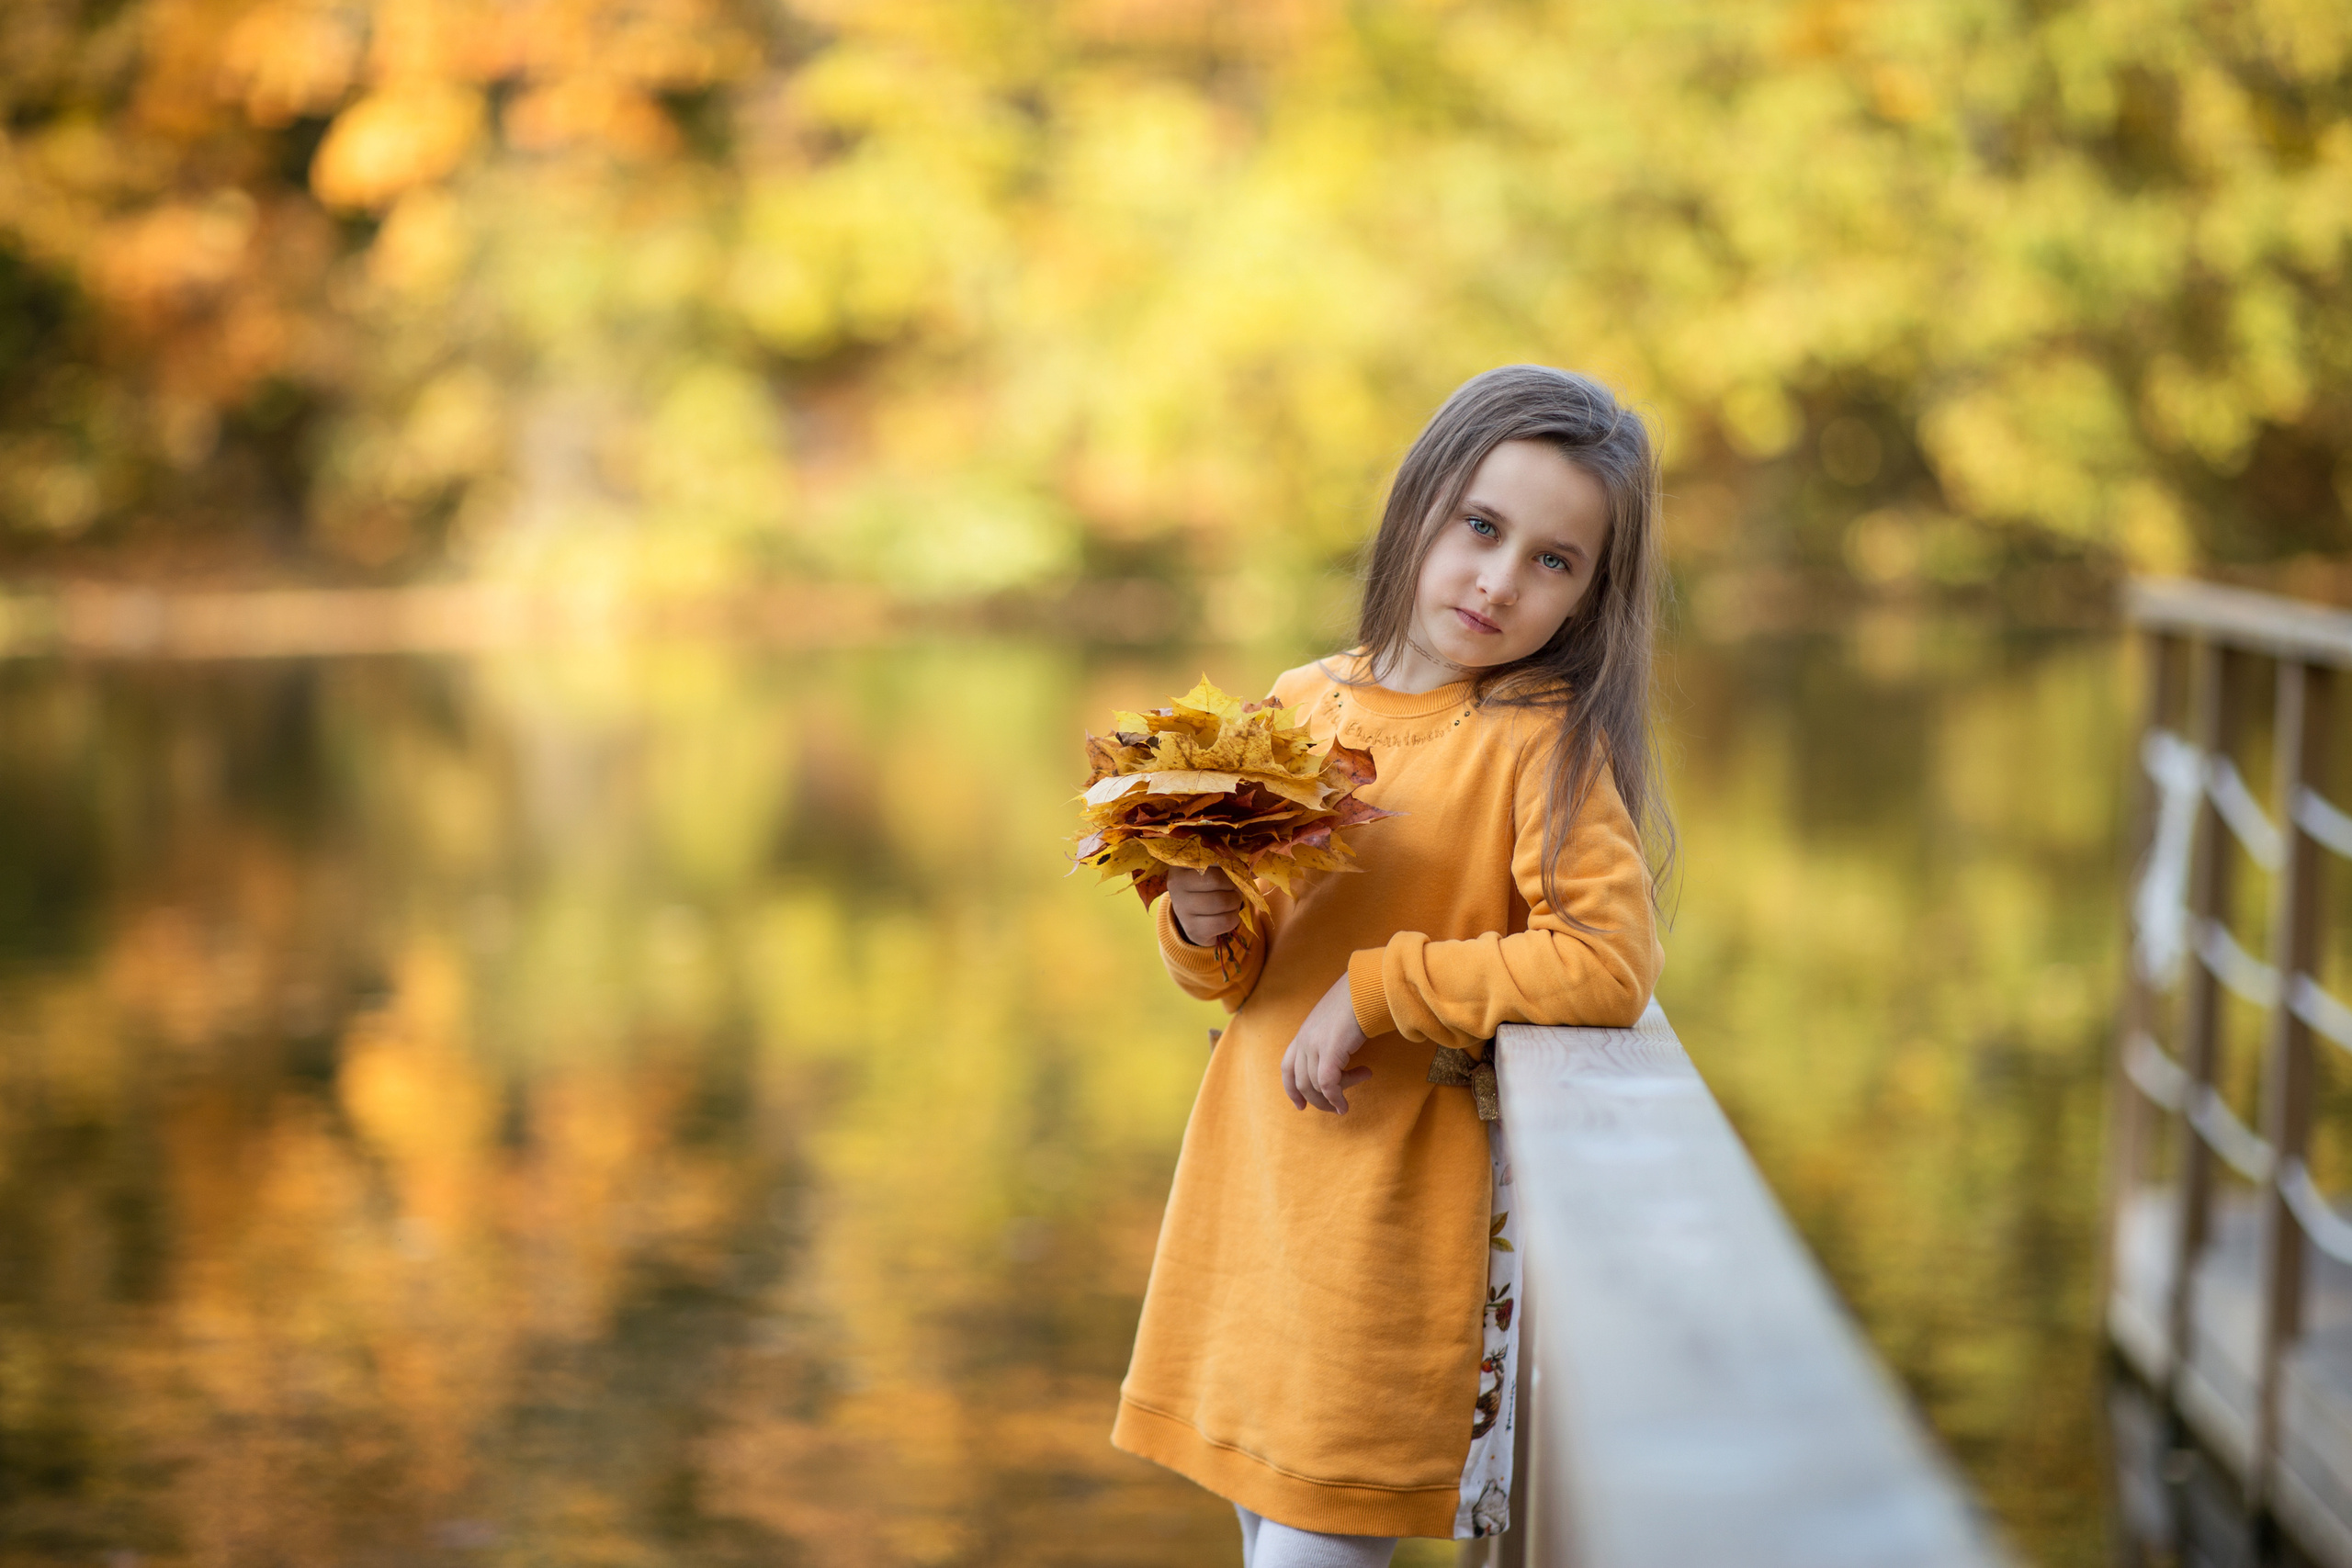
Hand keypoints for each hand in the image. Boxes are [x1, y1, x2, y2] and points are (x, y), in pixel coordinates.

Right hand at [1168, 866, 1242, 945]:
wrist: (1196, 919)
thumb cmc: (1208, 887)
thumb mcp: (1214, 870)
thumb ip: (1228, 862)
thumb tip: (1250, 865)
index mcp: (1180, 863)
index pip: (1210, 857)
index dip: (1228, 862)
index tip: (1235, 867)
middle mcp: (1175, 884)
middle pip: (1217, 880)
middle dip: (1234, 884)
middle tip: (1236, 887)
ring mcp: (1181, 908)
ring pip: (1222, 901)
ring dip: (1236, 901)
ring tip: (1233, 900)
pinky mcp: (1192, 928)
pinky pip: (1224, 921)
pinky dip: (1235, 918)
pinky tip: (1230, 915)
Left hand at [1282, 973, 1371, 1114]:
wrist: (1365, 989)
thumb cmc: (1355, 1002)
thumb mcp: (1334, 1023)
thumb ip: (1328, 1039)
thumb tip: (1337, 1056)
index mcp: (1303, 1034)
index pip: (1287, 1067)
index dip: (1291, 1089)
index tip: (1300, 1105)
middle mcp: (1304, 1041)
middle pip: (1301, 1082)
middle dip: (1317, 1100)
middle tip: (1335, 1108)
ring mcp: (1314, 1046)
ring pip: (1316, 1086)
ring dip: (1334, 1097)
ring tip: (1351, 1096)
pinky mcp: (1329, 1052)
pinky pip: (1329, 1085)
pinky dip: (1336, 1099)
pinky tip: (1345, 1105)